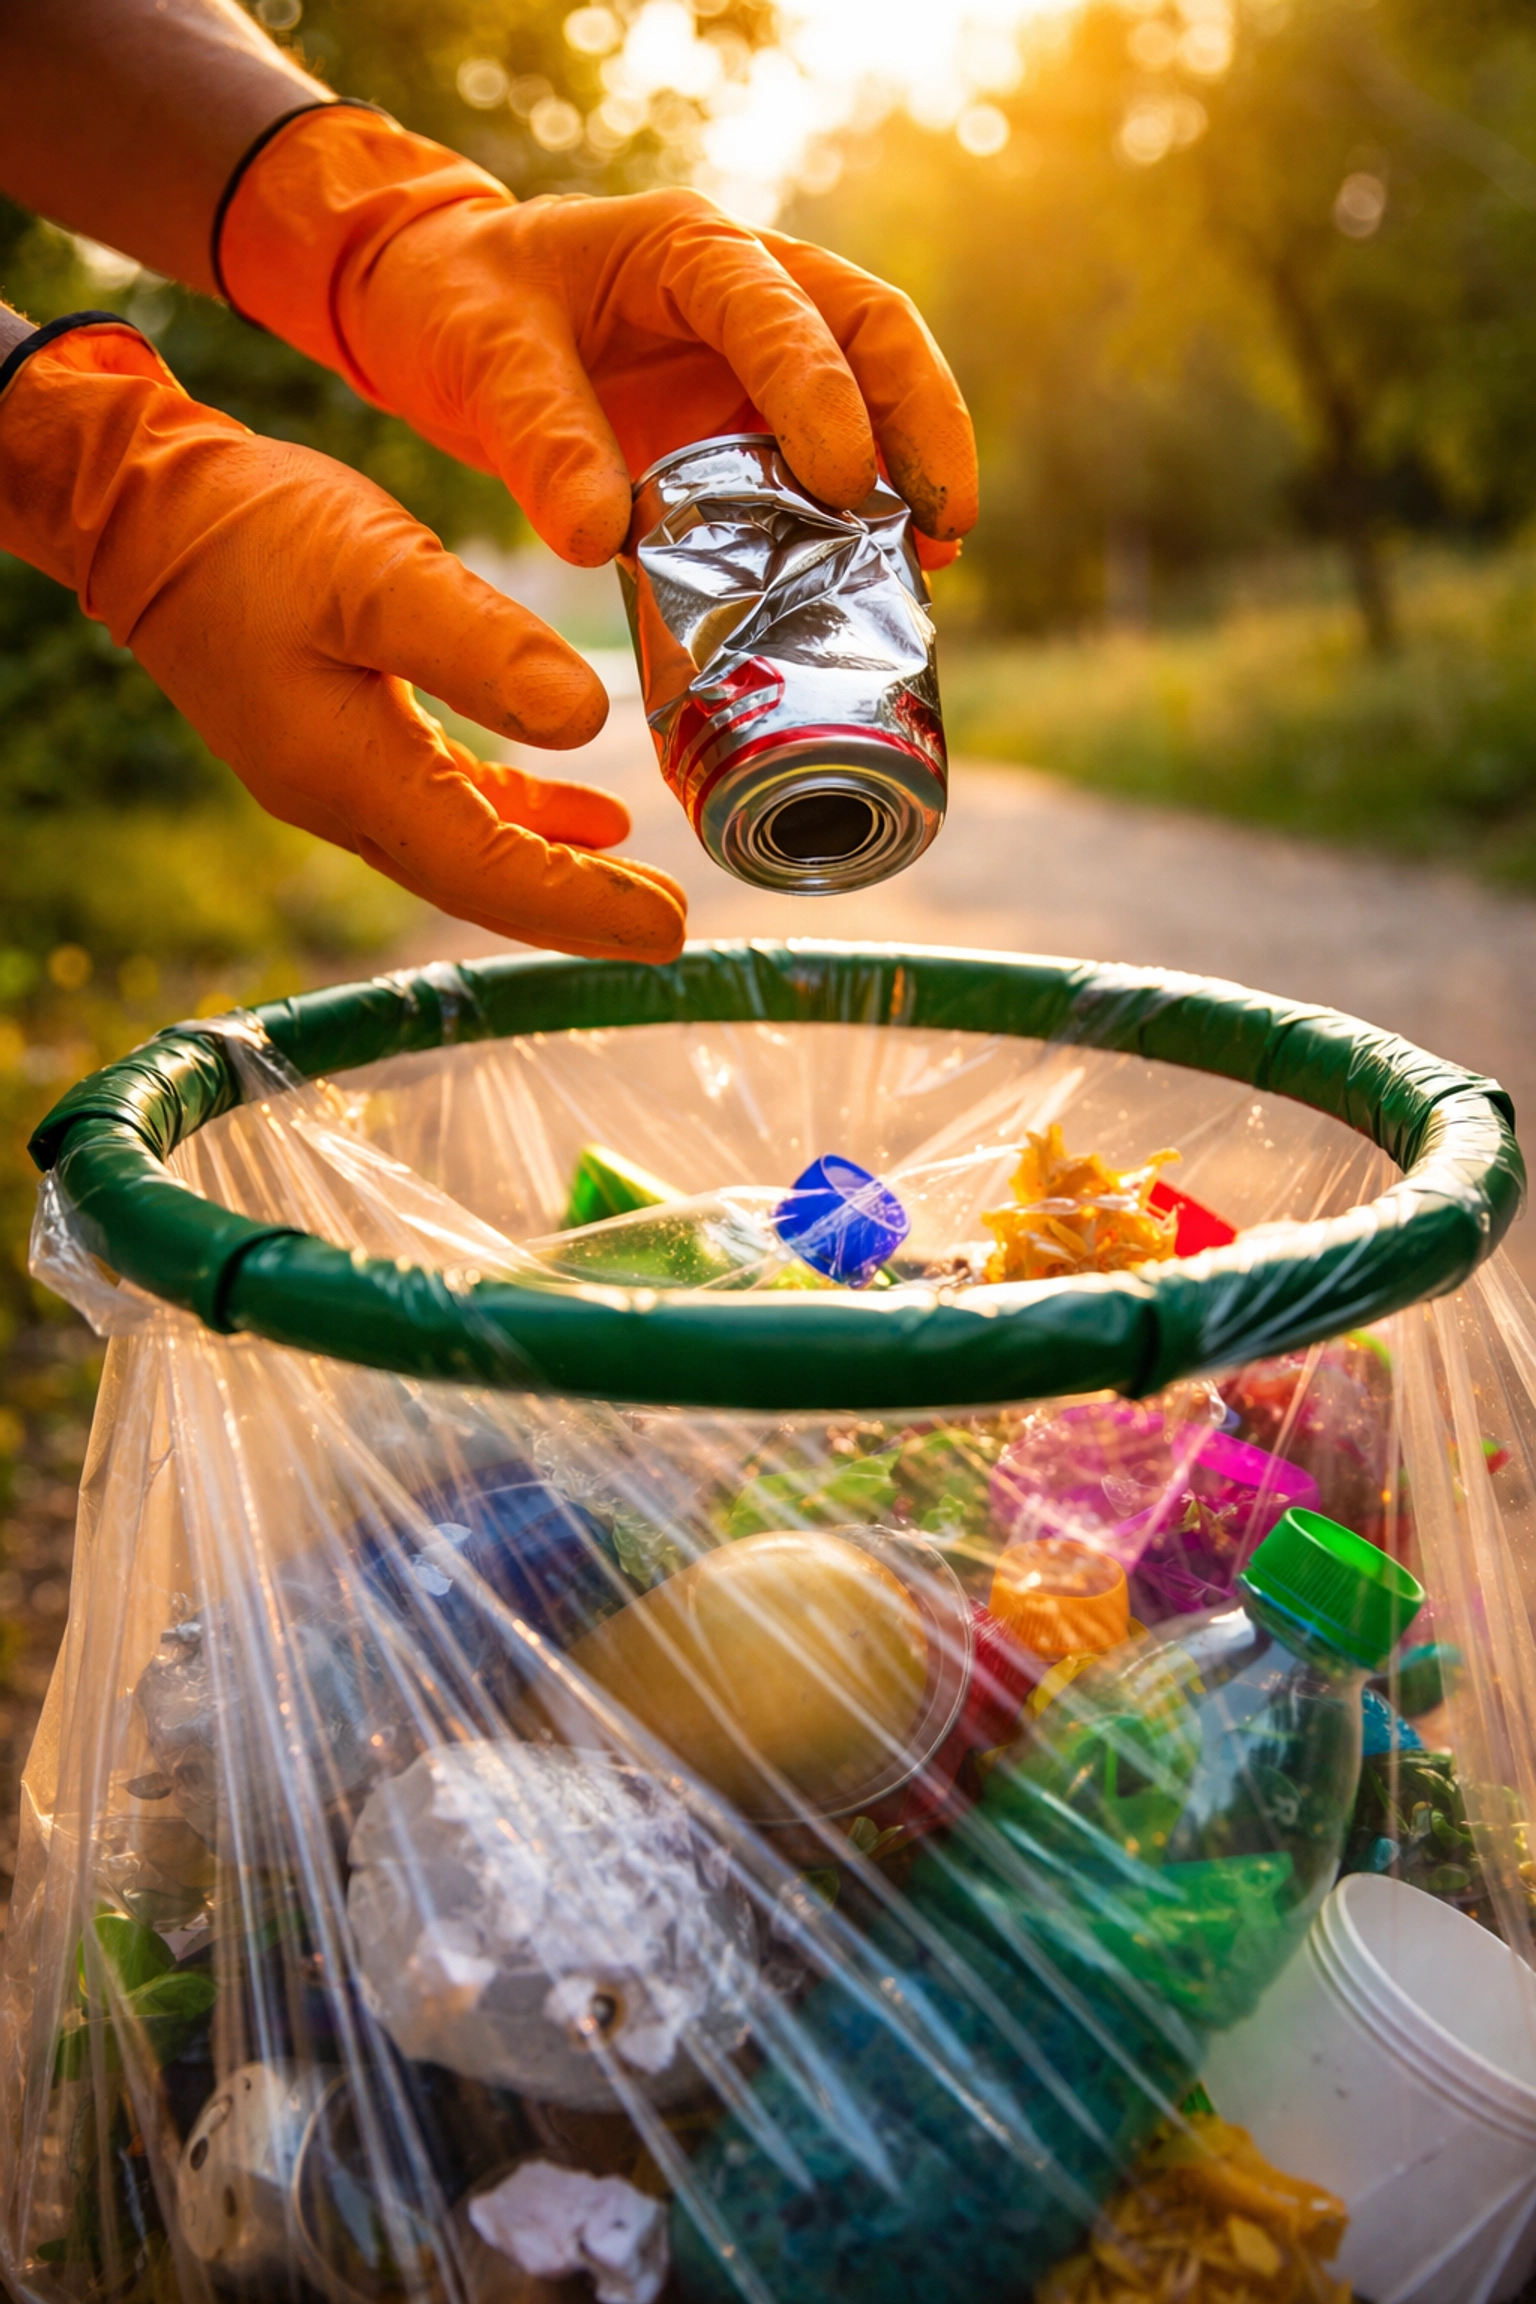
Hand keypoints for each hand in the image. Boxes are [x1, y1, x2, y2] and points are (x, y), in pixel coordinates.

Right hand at [0, 321, 685, 961]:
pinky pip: (445, 804)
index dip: (581, 909)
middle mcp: (344, 800)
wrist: (142, 508)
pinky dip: (517, 816)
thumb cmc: (252, 533)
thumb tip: (587, 721)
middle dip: (577, 915)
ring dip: (552, 873)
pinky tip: (582, 817)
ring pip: (467, 849)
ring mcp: (339, 775)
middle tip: (666, 932)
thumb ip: (483, 649)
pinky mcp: (343, 740)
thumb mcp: (379, 570)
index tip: (662, 931)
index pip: (487, 873)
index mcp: (354, 775)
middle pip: (481, 883)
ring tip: (639, 893)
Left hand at [218, 106, 978, 568]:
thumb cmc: (457, 305)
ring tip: (935, 557)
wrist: (433, 311)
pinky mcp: (742, 424)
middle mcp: (741, 290)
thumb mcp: (481, 354)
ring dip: (908, 471)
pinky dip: (855, 517)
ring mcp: (752, 359)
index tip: (844, 480)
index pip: (780, 307)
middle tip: (947, 517)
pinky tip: (879, 577)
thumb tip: (600, 539)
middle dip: (921, 421)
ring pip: (868, 394)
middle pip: (870, 333)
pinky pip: (819, 462)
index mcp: (685, 248)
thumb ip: (540, 435)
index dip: (821, 391)